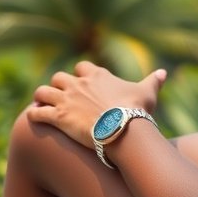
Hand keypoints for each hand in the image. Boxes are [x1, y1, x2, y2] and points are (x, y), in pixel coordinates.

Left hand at [27, 60, 166, 148]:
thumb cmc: (136, 111)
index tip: (80, 83)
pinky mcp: (58, 117)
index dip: (80, 75)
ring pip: (43, 92)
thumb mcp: (147, 92)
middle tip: (59, 96)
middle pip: (59, 77)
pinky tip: (33, 118)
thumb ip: (153, 80)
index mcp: (98, 75)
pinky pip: (37, 112)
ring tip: (40, 105)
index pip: (82, 67)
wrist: (124, 129)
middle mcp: (79, 83)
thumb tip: (164, 73)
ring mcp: (67, 99)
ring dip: (40, 98)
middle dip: (58, 86)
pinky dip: (34, 115)